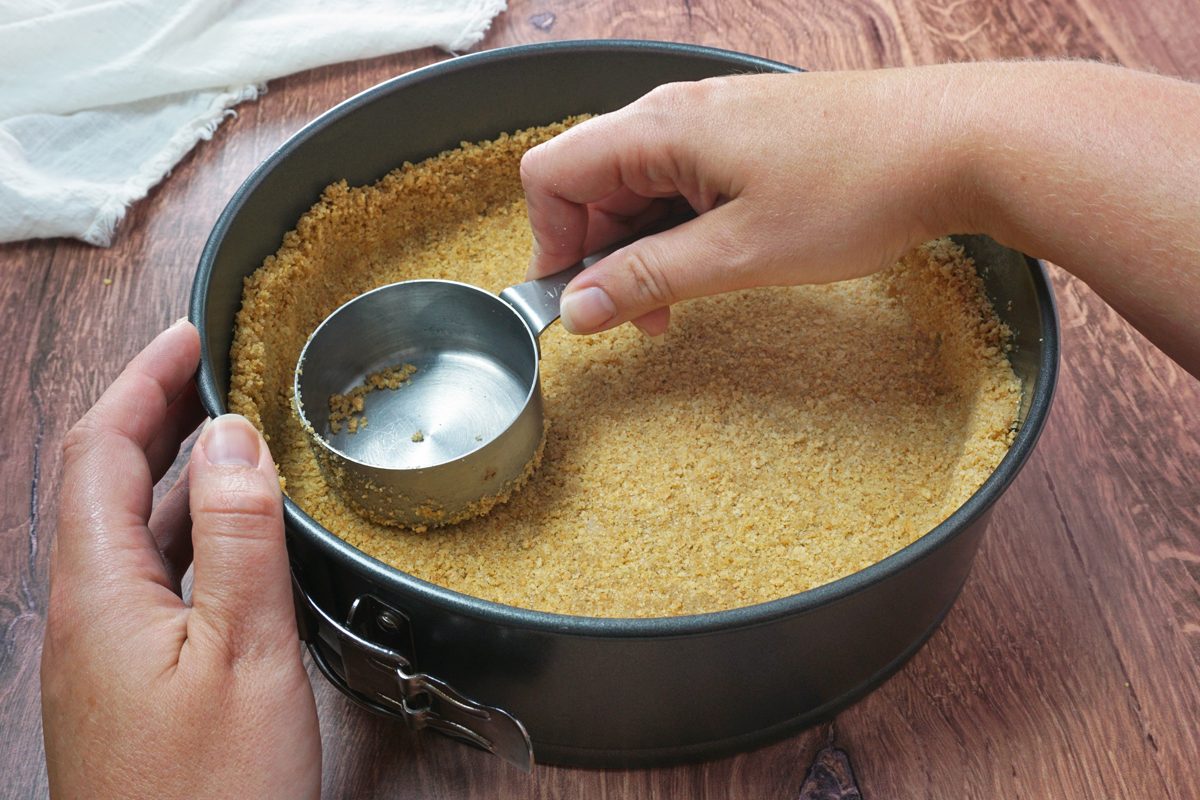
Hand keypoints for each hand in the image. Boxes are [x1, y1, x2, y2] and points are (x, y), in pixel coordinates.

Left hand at [41, 320, 320, 798]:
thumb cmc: (210, 795)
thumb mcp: (245, 653)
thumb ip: (239, 537)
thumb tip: (234, 437)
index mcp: (99, 594)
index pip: (100, 451)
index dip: (141, 383)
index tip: (188, 336)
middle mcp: (86, 616)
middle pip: (104, 484)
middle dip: (151, 413)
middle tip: (209, 368)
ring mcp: (104, 652)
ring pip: (129, 531)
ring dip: (173, 470)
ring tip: (230, 432)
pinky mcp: (131, 681)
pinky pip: (152, 576)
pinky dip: (190, 529)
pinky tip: (234, 536)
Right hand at [522, 63, 1199, 375]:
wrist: (959, 143)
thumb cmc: (857, 188)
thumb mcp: (739, 254)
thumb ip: (647, 278)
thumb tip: (578, 306)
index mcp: (660, 128)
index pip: (553, 175)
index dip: (551, 243)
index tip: (580, 300)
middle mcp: (678, 113)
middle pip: (593, 182)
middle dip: (603, 255)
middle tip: (643, 316)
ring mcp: (716, 121)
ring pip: (641, 186)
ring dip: (646, 248)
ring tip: (685, 300)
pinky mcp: (749, 136)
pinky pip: (686, 181)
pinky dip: (684, 228)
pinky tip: (720, 262)